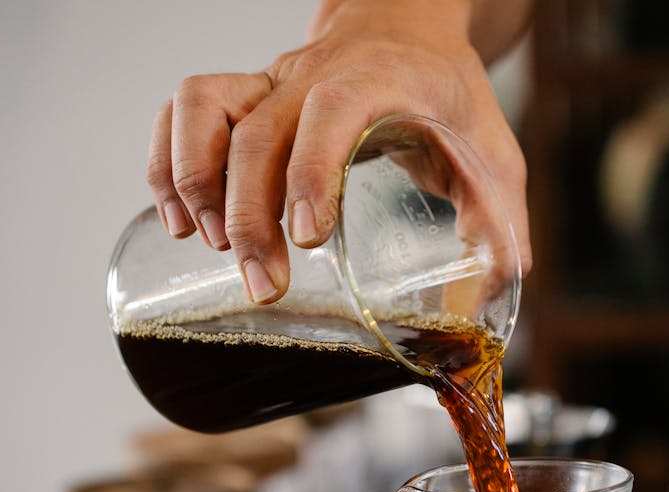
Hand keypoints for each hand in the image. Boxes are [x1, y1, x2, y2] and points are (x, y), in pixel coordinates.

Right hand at [146, 0, 531, 303]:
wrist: (408, 27)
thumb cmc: (449, 96)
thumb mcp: (493, 153)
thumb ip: (500, 221)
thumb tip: (501, 287)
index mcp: (376, 80)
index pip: (330, 112)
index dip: (310, 172)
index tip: (307, 238)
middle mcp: (311, 75)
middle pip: (257, 133)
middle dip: (250, 217)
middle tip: (264, 286)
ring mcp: (270, 81)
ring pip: (203, 107)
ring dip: (193, 179)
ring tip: (208, 245)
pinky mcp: (244, 96)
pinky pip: (183, 110)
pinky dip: (167, 161)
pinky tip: (177, 216)